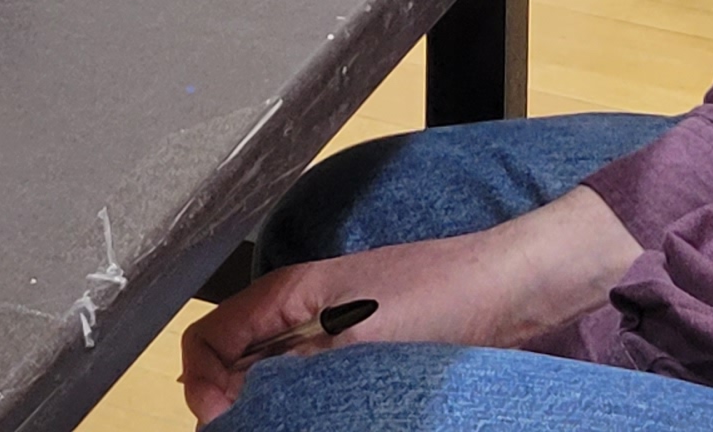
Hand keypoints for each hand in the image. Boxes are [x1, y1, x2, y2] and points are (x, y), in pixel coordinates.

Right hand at [177, 196, 638, 416]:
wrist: (510, 294)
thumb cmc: (441, 294)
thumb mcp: (351, 337)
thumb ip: (287, 370)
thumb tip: (229, 404)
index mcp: (284, 296)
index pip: (207, 341)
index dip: (202, 386)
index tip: (226, 422)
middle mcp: (300, 319)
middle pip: (235, 372)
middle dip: (240, 408)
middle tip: (269, 430)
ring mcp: (331, 343)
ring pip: (276, 390)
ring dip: (280, 414)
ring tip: (307, 423)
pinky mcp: (364, 365)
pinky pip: (318, 397)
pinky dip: (315, 414)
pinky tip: (337, 419)